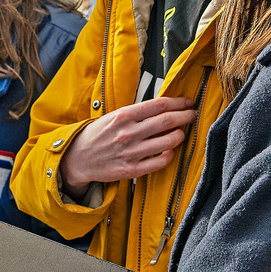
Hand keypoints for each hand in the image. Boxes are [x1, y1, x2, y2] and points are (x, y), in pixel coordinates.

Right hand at [58, 97, 195, 198]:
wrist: (78, 159)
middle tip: (192, 114)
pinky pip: (161, 161)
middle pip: (167, 121)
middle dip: (186, 116)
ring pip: (168, 141)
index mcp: (124, 116)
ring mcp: (132, 152)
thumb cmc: (97, 135)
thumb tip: (163, 108)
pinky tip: (171, 149)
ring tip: (182, 132)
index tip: (187, 102)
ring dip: (181, 135)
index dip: (178, 102)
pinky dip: (171, 154)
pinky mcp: (133, 170)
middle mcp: (129, 133)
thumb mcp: (113, 116)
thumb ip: (137, 113)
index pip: (159, 105)